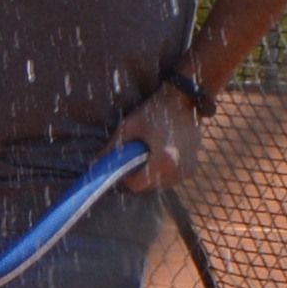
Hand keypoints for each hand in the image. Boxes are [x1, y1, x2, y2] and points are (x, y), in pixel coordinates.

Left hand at [122, 79, 207, 193]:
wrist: (184, 100)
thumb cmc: (154, 111)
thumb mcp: (129, 127)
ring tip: (150, 152)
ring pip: (159, 185)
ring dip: (151, 175)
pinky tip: (161, 154)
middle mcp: (178, 171)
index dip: (126, 176)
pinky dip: (163, 172)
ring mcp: (187, 171)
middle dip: (139, 175)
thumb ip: (112, 148)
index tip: (125, 162)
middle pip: (148, 187)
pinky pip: (170, 179)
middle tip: (137, 155)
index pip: (137, 185)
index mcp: (164, 161)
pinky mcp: (192, 169)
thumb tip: (94, 165)